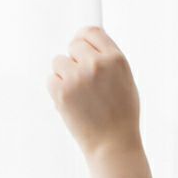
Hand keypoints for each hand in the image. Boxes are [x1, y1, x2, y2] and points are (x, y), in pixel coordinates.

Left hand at [47, 25, 140, 160]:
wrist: (113, 146)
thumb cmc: (121, 117)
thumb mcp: (126, 83)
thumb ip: (109, 61)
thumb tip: (89, 41)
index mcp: (116, 60)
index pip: (91, 32)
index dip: (84, 40)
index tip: (81, 48)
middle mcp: (97, 64)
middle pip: (73, 45)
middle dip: (75, 60)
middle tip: (83, 81)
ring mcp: (78, 77)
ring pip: (59, 62)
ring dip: (65, 75)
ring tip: (80, 97)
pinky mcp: (62, 91)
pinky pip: (51, 78)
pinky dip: (57, 90)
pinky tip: (72, 104)